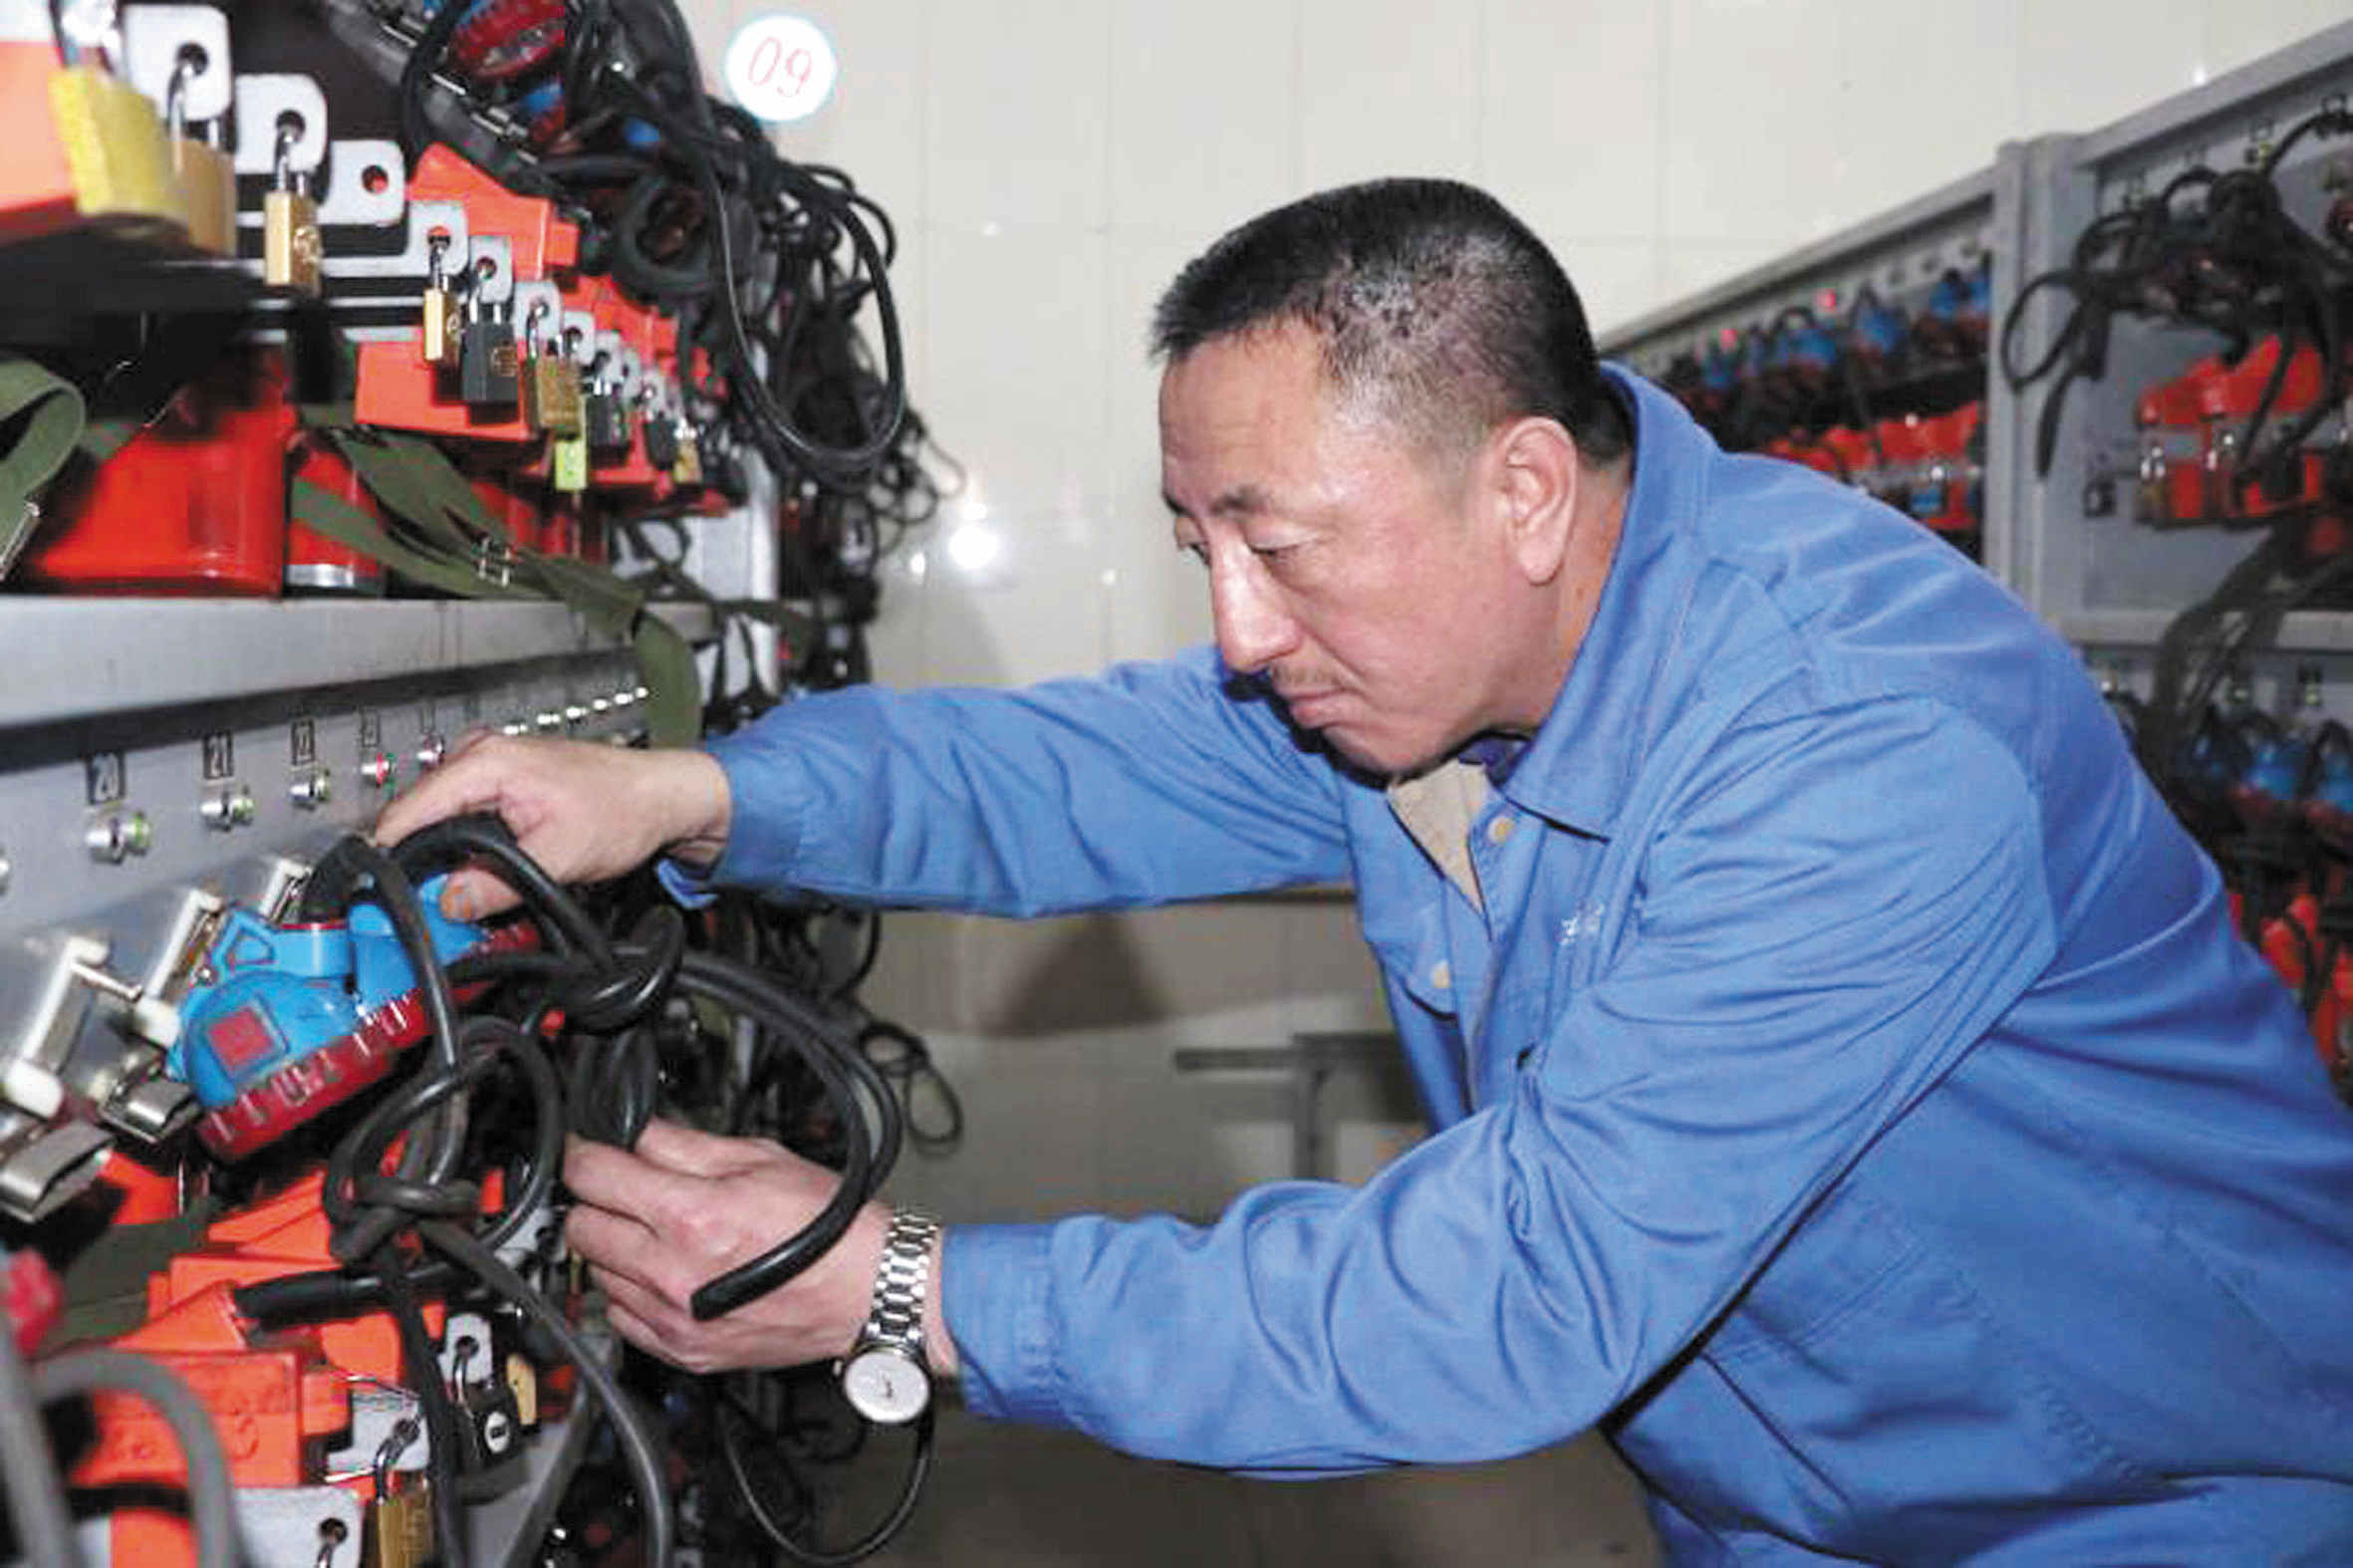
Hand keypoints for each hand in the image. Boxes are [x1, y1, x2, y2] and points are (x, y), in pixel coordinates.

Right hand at [371, 733, 730, 918]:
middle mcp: (477, 758)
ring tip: (460, 902)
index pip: (405, 813)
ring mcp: (486, 771)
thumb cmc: (625, 808)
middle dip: (420, 869)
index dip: (387, 859)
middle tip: (430, 914)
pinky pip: (459, 824)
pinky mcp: (497, 788)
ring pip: (437, 827)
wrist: (661, 796)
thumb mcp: (561, 857)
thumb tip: (449, 902)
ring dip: (444, 864)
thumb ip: (500, 883)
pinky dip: (462, 854)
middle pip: (417, 822)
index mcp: (484, 763)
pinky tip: (478, 881)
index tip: (381, 899)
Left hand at [562, 1120, 957, 1378]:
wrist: (869, 1291)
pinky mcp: (684, 1351)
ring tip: (656, 1234)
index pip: (593, 1176)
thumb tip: (639, 1135)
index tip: (590, 1149)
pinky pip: (622, 1318)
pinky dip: (630, 1293)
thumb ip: (688, 1145)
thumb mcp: (762, 1158)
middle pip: (582, 1228)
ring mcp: (674, 1320)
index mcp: (690, 1215)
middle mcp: (672, 1272)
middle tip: (623, 1188)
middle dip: (596, 1200)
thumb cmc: (830, 1228)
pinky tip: (663, 1274)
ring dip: (614, 1249)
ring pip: (596, 1275)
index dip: (585, 1152)